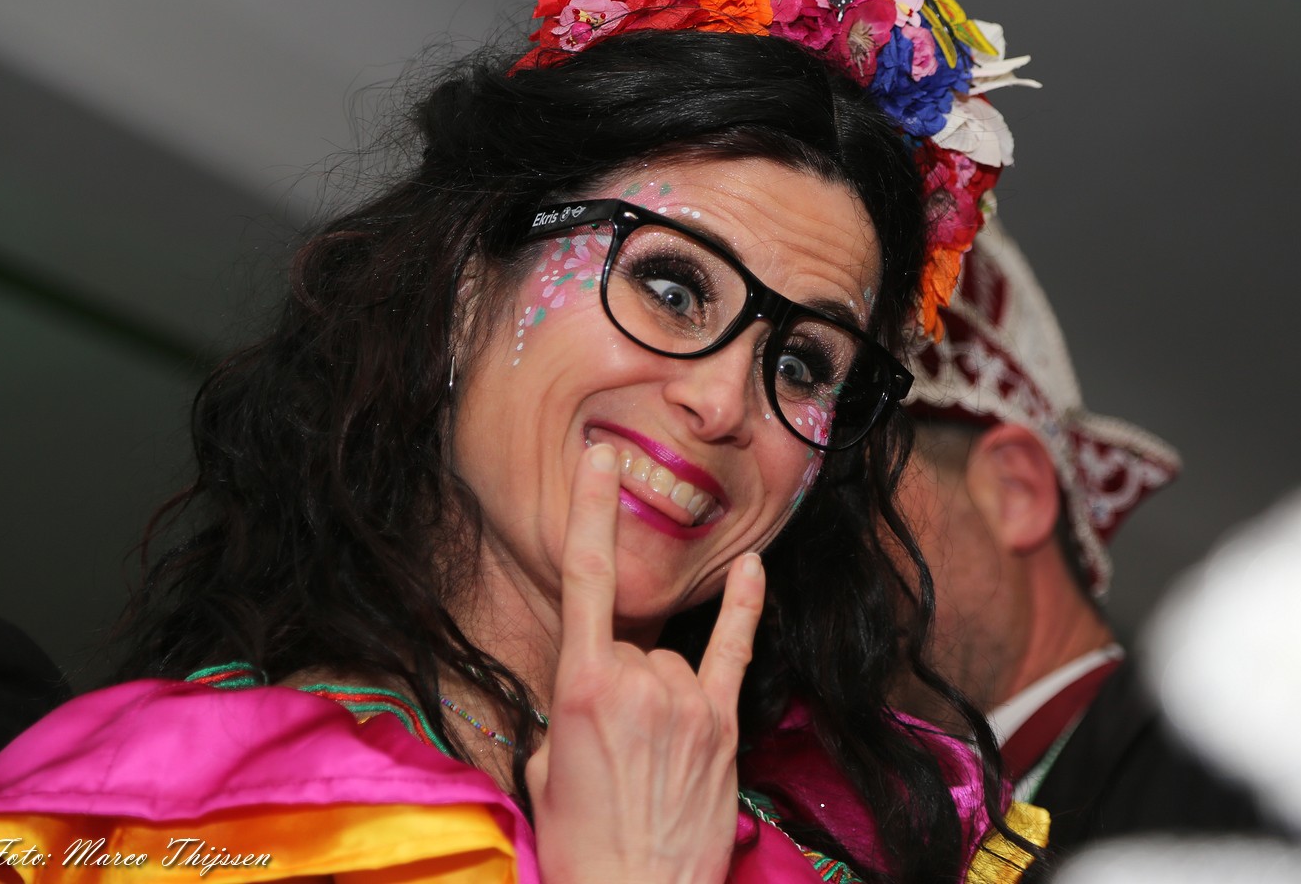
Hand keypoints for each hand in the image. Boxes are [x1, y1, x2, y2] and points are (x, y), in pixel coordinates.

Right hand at [527, 443, 765, 883]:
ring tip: (648, 761)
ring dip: (657, 695)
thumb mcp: (546, 766)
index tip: (599, 458)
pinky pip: (733, 650)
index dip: (591, 512)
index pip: (585, 581)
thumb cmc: (582, 841)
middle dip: (619, 683)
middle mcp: (638, 681)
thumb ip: (572, 708)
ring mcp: (687, 701)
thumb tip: (600, 690)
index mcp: (581, 687)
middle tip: (613, 752)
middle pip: (632, 643)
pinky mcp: (723, 726)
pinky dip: (744, 609)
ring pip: (670, 661)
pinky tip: (754, 569)